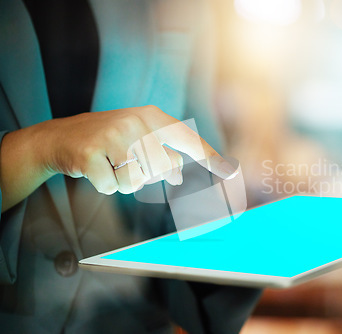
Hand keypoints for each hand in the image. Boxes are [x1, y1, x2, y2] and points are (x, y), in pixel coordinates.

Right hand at [40, 105, 235, 194]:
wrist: (60, 137)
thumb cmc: (107, 141)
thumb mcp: (137, 141)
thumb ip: (161, 154)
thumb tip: (178, 174)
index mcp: (151, 117)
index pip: (186, 138)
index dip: (209, 156)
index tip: (231, 171)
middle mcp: (136, 122)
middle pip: (161, 169)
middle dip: (146, 175)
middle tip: (126, 162)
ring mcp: (113, 136)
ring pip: (137, 181)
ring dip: (124, 181)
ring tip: (110, 164)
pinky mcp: (91, 153)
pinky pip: (112, 187)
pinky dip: (104, 185)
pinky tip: (94, 168)